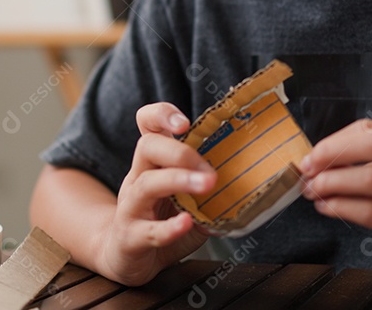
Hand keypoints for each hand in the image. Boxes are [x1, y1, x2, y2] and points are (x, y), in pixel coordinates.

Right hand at [94, 102, 215, 285]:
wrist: (124, 256)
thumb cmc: (160, 221)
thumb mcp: (185, 200)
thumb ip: (209, 193)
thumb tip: (247, 191)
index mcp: (152, 163)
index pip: (147, 124)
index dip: (161, 115)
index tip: (184, 123)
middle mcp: (137, 178)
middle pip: (147, 147)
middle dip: (180, 152)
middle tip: (210, 171)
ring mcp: (130, 207)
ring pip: (146, 185)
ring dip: (178, 180)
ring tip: (206, 185)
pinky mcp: (130, 238)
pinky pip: (148, 230)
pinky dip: (169, 227)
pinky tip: (186, 223)